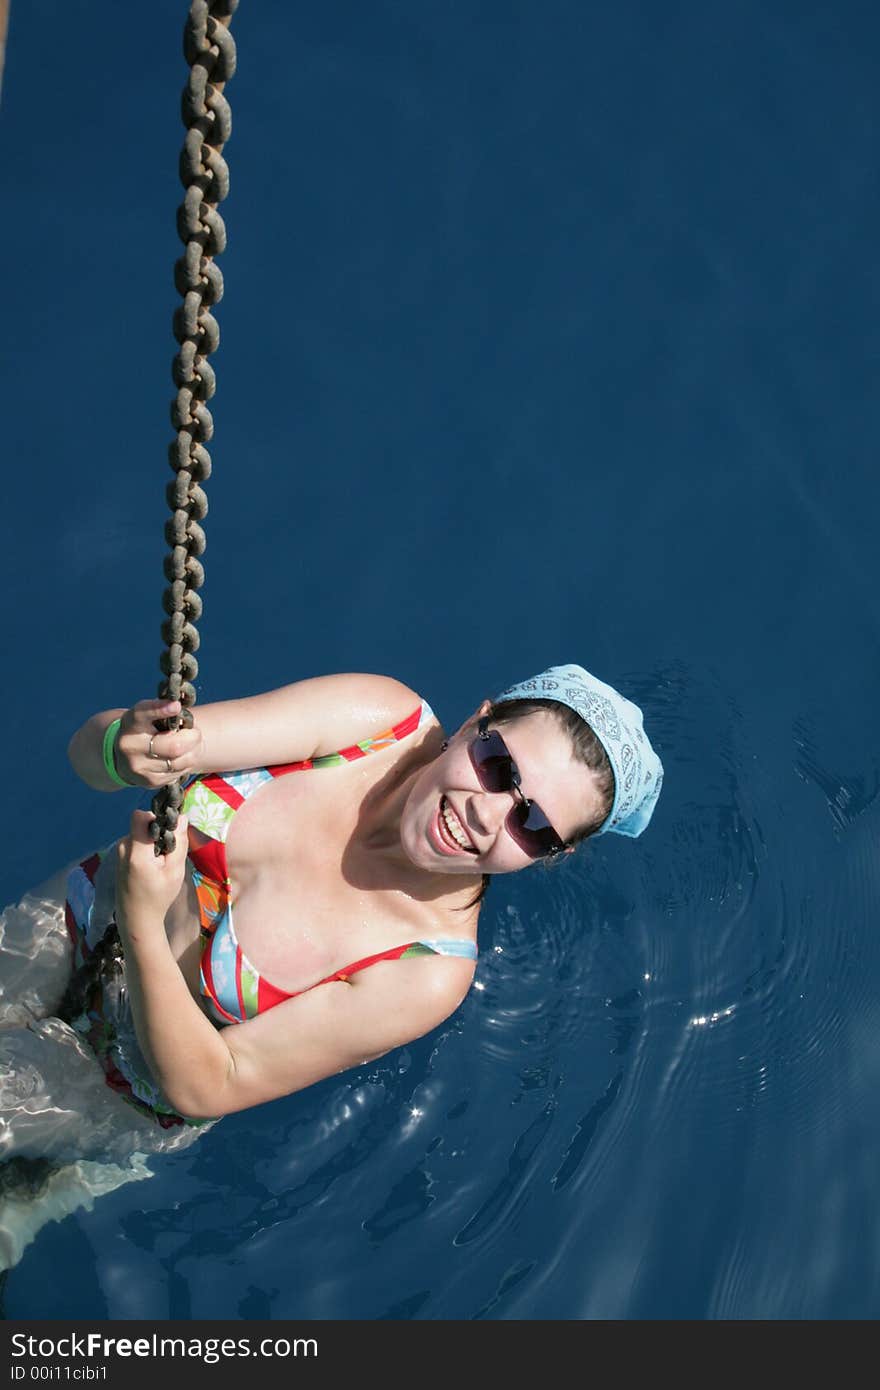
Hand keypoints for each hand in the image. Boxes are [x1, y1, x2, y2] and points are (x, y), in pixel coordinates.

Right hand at [113, 699, 205, 787]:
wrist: (124, 758)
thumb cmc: (144, 731)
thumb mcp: (147, 717)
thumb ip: (164, 712)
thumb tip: (182, 712)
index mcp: (131, 723)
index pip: (143, 713)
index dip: (160, 709)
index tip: (176, 706)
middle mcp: (130, 745)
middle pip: (174, 746)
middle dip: (192, 738)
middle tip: (196, 733)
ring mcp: (138, 766)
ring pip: (180, 761)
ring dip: (193, 752)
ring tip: (191, 744)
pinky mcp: (149, 781)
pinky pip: (178, 773)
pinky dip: (186, 764)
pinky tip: (181, 758)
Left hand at [116, 809, 189, 930]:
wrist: (137, 919)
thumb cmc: (158, 897)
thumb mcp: (175, 872)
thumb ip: (179, 843)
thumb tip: (182, 818)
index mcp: (136, 852)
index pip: (140, 816)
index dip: (156, 817)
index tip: (169, 830)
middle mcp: (123, 848)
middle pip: (142, 824)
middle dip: (157, 832)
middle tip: (168, 853)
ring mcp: (119, 853)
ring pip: (140, 833)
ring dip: (152, 842)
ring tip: (160, 863)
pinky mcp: (120, 858)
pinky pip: (136, 843)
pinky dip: (146, 849)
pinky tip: (152, 867)